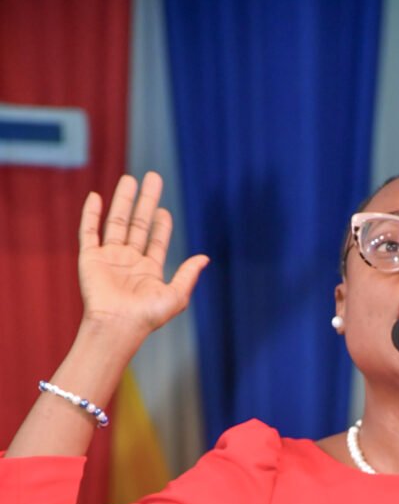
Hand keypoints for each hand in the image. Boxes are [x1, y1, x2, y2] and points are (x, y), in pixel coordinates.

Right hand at [78, 172, 207, 343]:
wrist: (117, 325)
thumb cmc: (147, 316)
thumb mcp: (176, 296)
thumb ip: (188, 275)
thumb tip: (205, 258)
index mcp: (148, 271)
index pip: (155, 241)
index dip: (161, 225)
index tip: (164, 210)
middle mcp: (128, 262)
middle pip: (137, 224)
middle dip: (145, 201)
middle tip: (153, 177)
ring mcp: (109, 259)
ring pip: (116, 222)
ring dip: (123, 201)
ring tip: (130, 179)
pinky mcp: (90, 258)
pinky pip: (89, 231)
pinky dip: (91, 213)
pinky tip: (96, 196)